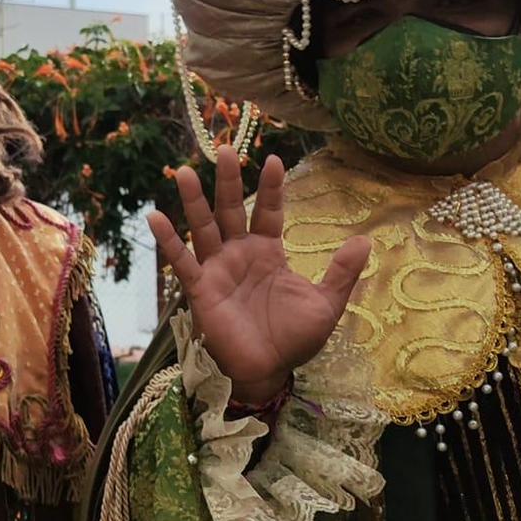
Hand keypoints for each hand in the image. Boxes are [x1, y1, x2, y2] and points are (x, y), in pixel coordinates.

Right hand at [148, 146, 370, 403]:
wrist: (269, 372)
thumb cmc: (294, 339)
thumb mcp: (326, 304)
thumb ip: (341, 272)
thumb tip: (365, 239)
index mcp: (268, 252)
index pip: (267, 211)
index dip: (271, 188)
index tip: (274, 160)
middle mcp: (239, 254)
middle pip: (231, 209)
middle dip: (228, 180)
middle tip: (225, 149)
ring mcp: (217, 269)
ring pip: (203, 227)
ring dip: (193, 200)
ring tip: (184, 170)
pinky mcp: (199, 289)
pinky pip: (181, 261)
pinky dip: (168, 240)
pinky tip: (155, 216)